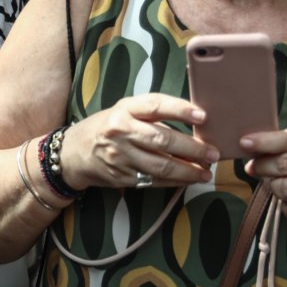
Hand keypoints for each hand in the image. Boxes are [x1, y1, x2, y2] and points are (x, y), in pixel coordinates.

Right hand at [58, 93, 215, 190]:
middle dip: (192, 148)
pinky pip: (153, 180)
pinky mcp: (121, 176)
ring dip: (188, 170)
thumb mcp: (124, 111)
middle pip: (162, 139)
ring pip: (160, 165)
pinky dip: (174, 181)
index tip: (202, 116)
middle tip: (212, 153)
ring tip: (206, 171)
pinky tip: (189, 179)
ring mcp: (121, 156)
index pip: (155, 105)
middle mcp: (121, 131)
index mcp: (124, 109)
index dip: (180, 109)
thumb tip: (192, 124)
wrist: (73, 153)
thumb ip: (152, 114)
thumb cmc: (106, 127)